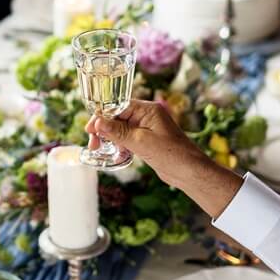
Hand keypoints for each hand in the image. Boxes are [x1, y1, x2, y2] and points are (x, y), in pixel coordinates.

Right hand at [85, 99, 241, 216]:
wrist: (190, 172)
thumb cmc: (170, 154)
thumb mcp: (140, 142)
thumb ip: (117, 131)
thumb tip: (97, 122)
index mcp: (148, 110)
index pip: (118, 106)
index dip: (101, 116)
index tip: (89, 129)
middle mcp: (147, 116)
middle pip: (117, 117)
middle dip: (104, 129)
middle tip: (93, 143)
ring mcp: (147, 128)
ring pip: (121, 129)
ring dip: (110, 138)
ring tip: (100, 149)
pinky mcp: (147, 140)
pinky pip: (128, 138)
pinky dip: (120, 145)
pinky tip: (116, 154)